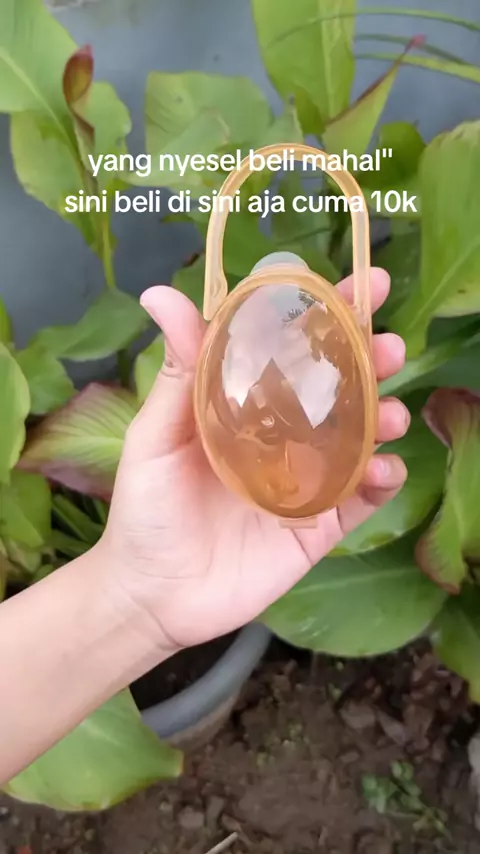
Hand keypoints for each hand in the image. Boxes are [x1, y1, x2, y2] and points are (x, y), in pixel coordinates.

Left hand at [99, 269, 408, 653]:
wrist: (153, 594)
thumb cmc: (147, 508)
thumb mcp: (156, 435)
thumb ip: (179, 370)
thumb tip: (161, 293)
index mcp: (246, 402)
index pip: (293, 346)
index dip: (330, 313)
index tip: (364, 285)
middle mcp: (282, 432)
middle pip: (338, 386)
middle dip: (371, 360)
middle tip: (388, 347)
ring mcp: (306, 478)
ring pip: (361, 436)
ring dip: (385, 417)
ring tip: (390, 415)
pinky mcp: (319, 525)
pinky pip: (362, 497)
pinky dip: (382, 479)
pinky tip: (384, 468)